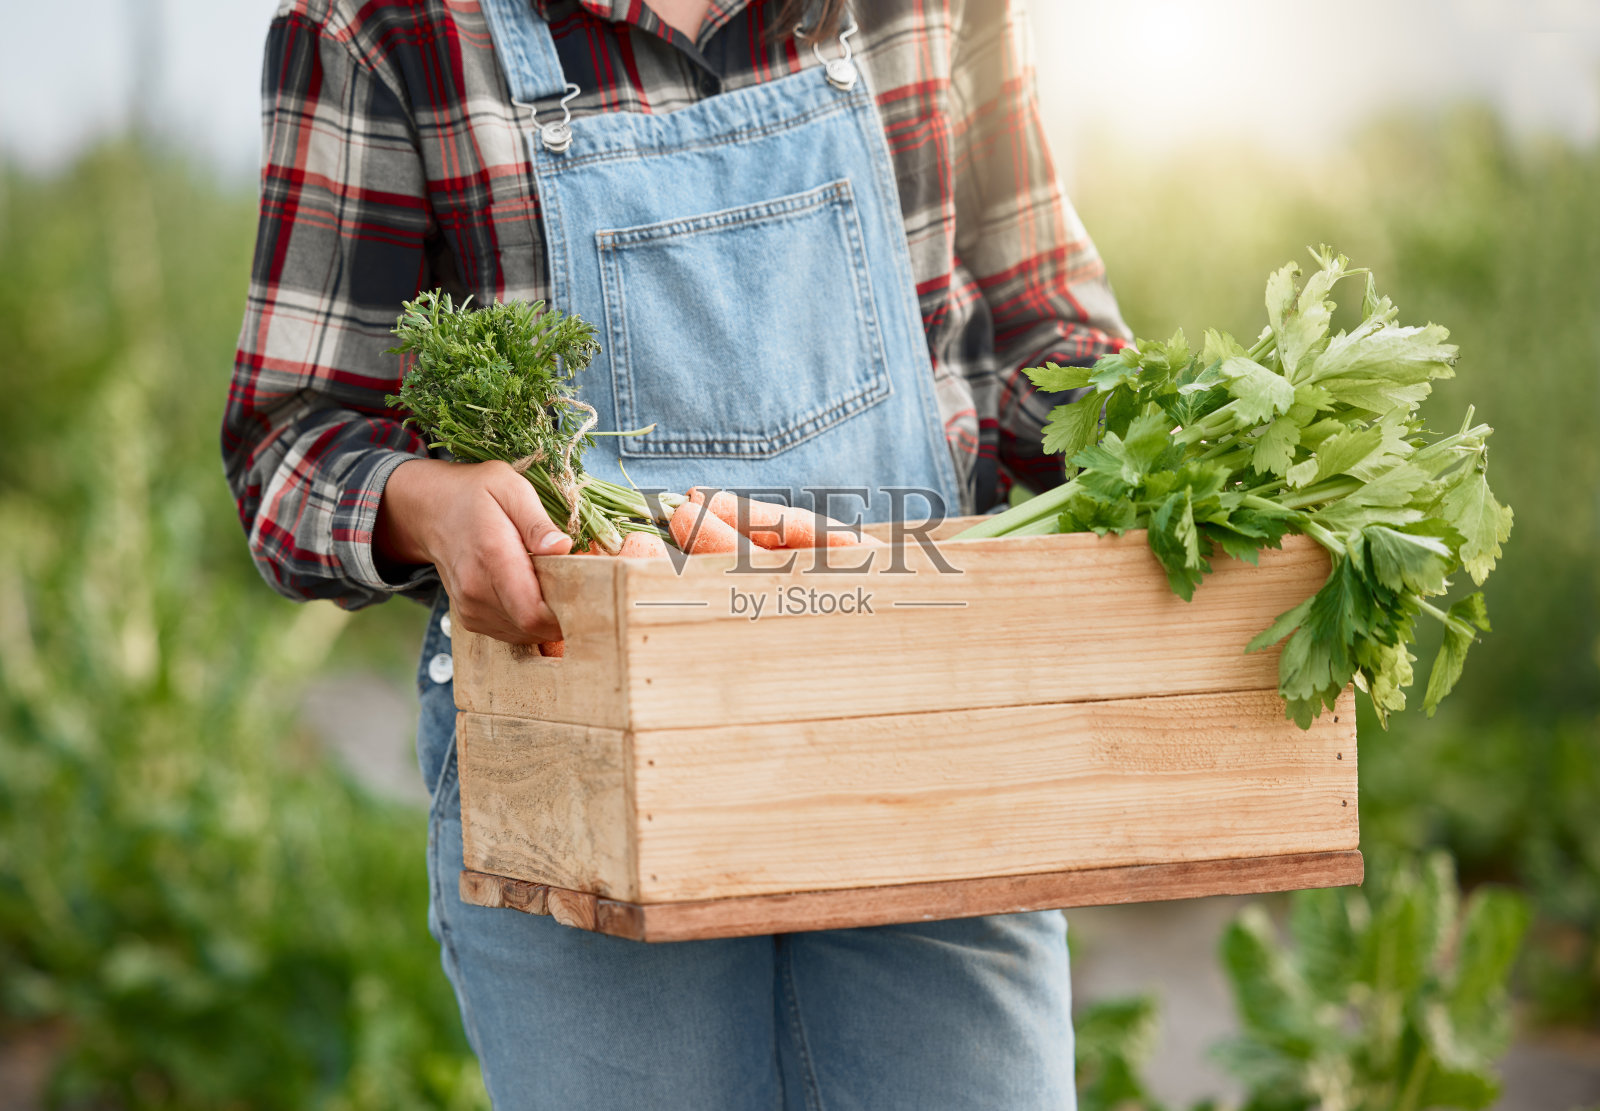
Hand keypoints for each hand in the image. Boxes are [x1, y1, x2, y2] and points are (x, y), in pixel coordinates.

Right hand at [375, 458, 572, 643]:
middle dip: (562, 614)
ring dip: (545, 618)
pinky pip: (511, 632)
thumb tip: (562, 548)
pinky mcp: (470, 619)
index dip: (566, 613)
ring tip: (551, 584)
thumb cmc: (476, 494)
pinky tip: (531, 592)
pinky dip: (528, 620)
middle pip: (533, 627)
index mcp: (492, 557)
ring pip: (524, 634)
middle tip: (576, 585)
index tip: (586, 594)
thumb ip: (537, 522)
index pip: (533, 613)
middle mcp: (476, 590)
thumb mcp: (511, 489)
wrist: (432, 510)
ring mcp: (470, 608)